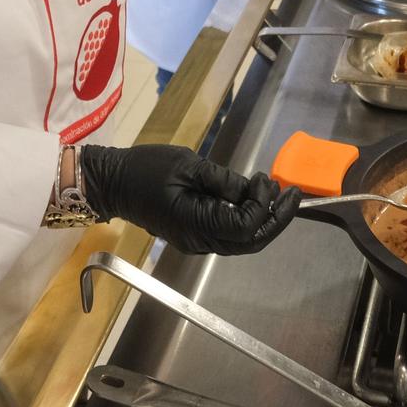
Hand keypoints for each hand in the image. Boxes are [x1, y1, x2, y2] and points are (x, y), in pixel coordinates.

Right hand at [80, 145, 300, 254]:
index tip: (268, 180)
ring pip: (242, 241)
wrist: (114, 183)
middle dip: (276, 219)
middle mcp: (198, 241)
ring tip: (279, 195)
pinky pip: (229, 234)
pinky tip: (256, 200)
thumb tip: (253, 190)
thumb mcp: (187, 164)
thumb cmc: (146, 169)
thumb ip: (223, 180)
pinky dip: (248, 220)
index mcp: (194, 224)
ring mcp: (196, 241)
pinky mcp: (195, 234)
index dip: (263, 206)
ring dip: (265, 220)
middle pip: (249, 241)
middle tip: (292, 195)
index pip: (244, 227)